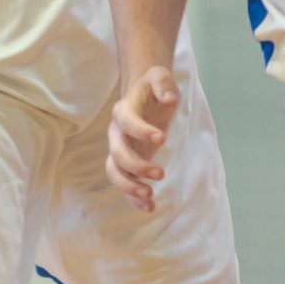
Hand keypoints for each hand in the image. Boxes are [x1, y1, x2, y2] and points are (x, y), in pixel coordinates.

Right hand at [106, 66, 179, 212]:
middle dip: (136, 165)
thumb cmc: (153, 87)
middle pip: (116, 153)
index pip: (126, 121)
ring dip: (129, 186)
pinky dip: (133, 197)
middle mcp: (117, 132)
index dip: (140, 130)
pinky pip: (124, 182)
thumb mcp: (160, 76)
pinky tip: (150, 207)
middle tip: (161, 173)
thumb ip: (163, 83)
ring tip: (150, 195)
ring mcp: (120, 150)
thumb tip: (169, 97)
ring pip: (114, 172)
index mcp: (123, 110)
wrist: (144, 96)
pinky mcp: (127, 163)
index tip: (162, 138)